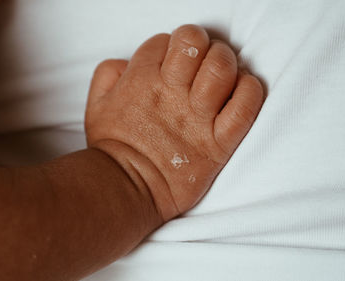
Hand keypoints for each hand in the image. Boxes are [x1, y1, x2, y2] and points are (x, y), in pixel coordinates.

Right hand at [85, 25, 263, 220]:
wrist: (127, 188)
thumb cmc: (113, 149)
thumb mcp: (95, 105)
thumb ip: (108, 75)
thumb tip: (127, 64)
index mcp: (141, 79)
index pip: (166, 40)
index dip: (172, 48)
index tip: (174, 65)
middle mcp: (170, 92)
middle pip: (195, 42)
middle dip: (201, 46)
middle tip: (201, 63)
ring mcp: (196, 116)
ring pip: (222, 67)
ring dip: (226, 64)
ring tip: (221, 78)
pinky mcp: (218, 142)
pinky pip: (245, 105)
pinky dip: (249, 91)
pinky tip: (241, 92)